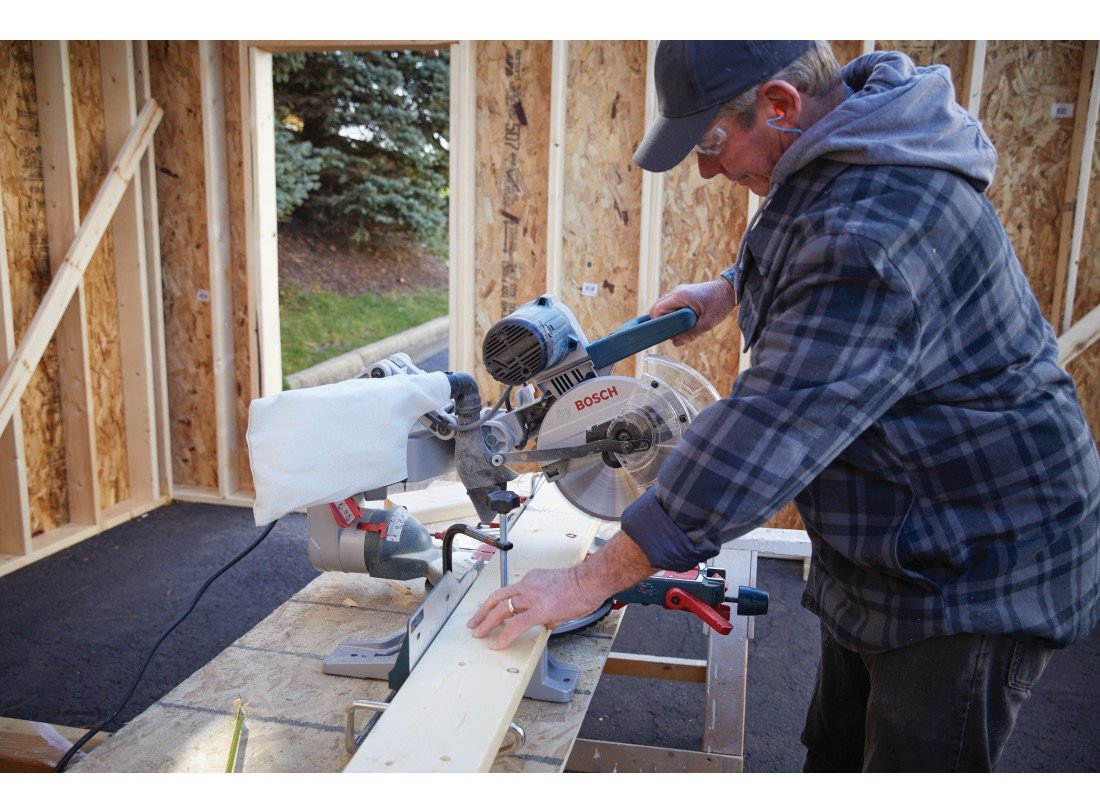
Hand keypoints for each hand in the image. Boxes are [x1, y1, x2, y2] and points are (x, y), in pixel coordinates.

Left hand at [467, 566, 605, 649]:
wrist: (590, 581)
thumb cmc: (582, 585)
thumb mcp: (560, 591)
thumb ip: (551, 608)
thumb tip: (549, 622)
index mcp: (532, 580)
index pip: (509, 592)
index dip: (497, 603)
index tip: (491, 611)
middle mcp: (527, 586)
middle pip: (498, 598)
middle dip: (483, 612)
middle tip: (475, 623)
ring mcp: (531, 597)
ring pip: (501, 610)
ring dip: (487, 623)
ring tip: (479, 634)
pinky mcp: (538, 610)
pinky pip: (516, 624)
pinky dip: (504, 635)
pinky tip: (497, 643)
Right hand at [649, 279, 735, 345]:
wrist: (729, 290)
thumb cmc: (720, 303)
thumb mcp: (707, 323)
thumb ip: (691, 333)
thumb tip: (676, 343)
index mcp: (680, 296)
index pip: (657, 309)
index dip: (657, 323)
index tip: (666, 332)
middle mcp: (676, 292)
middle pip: (656, 308)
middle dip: (661, 322)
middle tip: (674, 332)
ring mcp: (679, 292)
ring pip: (663, 307)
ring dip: (668, 319)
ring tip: (682, 327)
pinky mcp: (683, 294)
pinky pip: (671, 306)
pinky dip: (674, 315)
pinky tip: (685, 321)